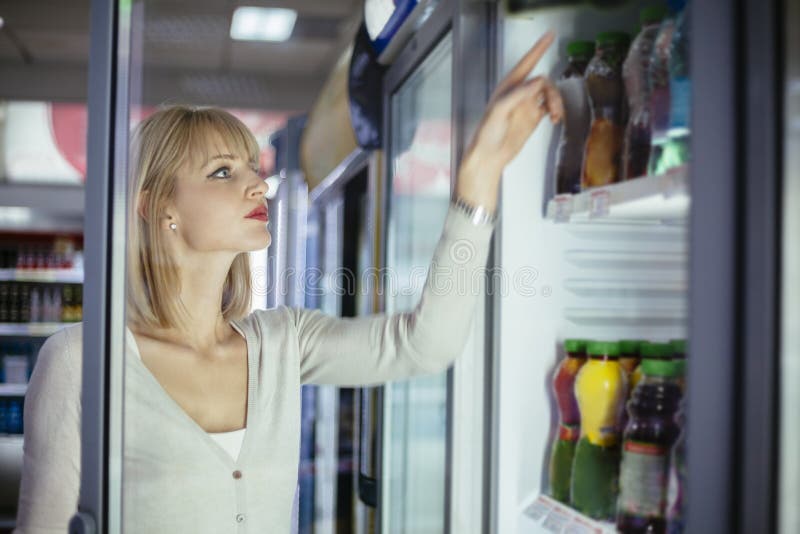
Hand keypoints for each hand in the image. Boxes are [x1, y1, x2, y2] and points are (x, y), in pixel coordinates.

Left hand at [456, 31, 563, 212]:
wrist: (489, 157)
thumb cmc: (488, 134)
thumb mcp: (499, 112)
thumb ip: (517, 95)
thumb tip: (537, 82)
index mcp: (508, 87)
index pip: (526, 63)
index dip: (539, 49)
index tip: (551, 35)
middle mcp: (519, 93)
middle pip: (543, 82)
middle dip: (552, 92)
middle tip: (554, 109)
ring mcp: (527, 105)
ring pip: (549, 94)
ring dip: (556, 103)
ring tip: (556, 117)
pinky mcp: (532, 118)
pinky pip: (549, 107)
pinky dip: (556, 110)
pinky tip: (555, 119)